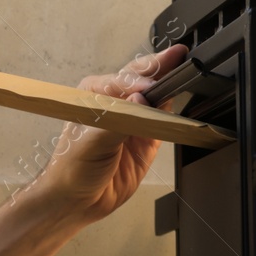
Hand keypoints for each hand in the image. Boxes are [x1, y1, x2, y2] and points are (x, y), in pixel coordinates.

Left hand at [32, 44, 189, 222]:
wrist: (77, 201)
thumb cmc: (70, 168)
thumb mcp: (90, 142)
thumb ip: (117, 121)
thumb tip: (140, 100)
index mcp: (93, 94)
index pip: (122, 79)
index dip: (138, 82)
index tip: (149, 90)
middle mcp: (115, 103)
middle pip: (142, 78)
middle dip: (160, 66)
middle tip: (178, 54)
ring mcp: (133, 120)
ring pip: (156, 97)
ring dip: (170, 85)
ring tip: (185, 73)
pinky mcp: (147, 138)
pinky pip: (164, 121)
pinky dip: (175, 113)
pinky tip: (181, 104)